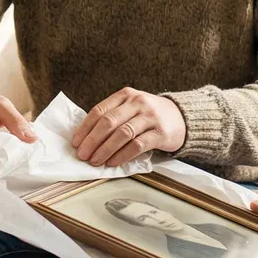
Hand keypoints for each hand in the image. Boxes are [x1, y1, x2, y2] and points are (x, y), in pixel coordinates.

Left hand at [71, 87, 186, 166]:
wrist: (182, 117)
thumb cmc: (150, 115)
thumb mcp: (132, 107)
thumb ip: (113, 116)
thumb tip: (86, 138)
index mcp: (126, 95)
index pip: (100, 111)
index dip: (85, 128)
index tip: (76, 143)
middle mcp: (138, 102)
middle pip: (109, 122)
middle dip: (92, 140)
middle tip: (83, 155)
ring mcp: (150, 117)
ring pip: (122, 134)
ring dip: (105, 150)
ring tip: (95, 161)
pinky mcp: (160, 133)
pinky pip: (137, 145)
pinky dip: (122, 155)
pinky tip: (113, 162)